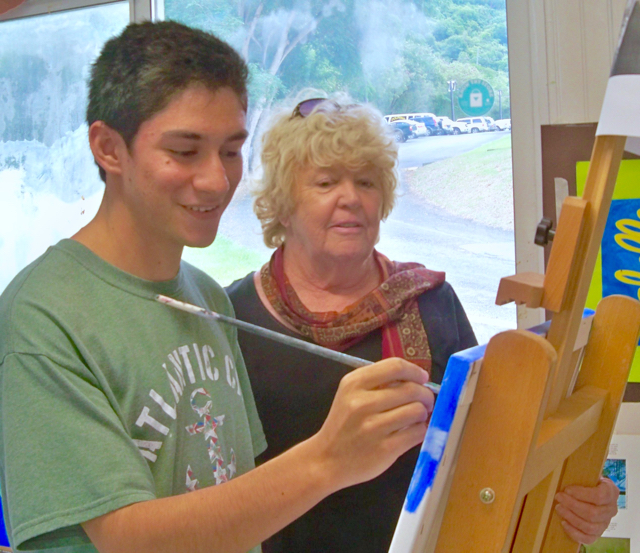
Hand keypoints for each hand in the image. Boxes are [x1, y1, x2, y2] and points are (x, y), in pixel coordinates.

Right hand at [311, 358, 434, 490]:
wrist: (327, 459)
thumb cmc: (344, 424)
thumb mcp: (350, 394)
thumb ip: (377, 383)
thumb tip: (416, 379)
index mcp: (354, 383)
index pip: (395, 366)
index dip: (415, 371)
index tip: (422, 378)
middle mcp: (362, 402)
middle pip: (411, 389)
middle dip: (425, 394)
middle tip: (425, 402)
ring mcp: (373, 427)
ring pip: (417, 410)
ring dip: (423, 413)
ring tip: (417, 418)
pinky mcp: (385, 448)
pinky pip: (418, 432)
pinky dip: (421, 430)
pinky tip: (413, 431)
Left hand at [555, 477, 618, 543]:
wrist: (592, 491)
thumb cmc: (587, 481)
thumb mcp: (587, 474)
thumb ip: (581, 474)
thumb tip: (564, 472)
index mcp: (611, 492)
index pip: (599, 496)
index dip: (581, 494)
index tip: (566, 489)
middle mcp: (611, 509)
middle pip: (593, 513)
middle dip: (572, 505)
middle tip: (558, 498)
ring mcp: (605, 523)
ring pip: (590, 526)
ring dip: (571, 517)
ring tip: (558, 508)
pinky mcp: (598, 534)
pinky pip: (588, 539)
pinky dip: (574, 532)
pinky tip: (563, 523)